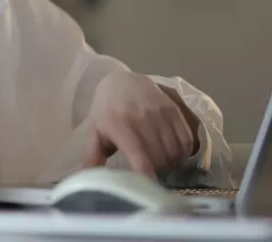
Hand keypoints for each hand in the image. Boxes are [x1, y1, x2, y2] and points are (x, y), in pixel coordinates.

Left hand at [84, 71, 198, 179]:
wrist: (123, 82)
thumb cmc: (107, 111)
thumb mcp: (95, 133)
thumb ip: (93, 158)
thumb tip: (85, 181)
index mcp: (119, 125)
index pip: (140, 157)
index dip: (148, 177)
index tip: (150, 191)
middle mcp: (142, 118)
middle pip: (160, 158)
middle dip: (159, 172)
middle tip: (153, 174)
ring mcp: (160, 113)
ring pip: (174, 150)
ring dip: (172, 164)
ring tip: (163, 166)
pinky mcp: (173, 109)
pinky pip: (186, 139)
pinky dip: (184, 153)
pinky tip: (175, 155)